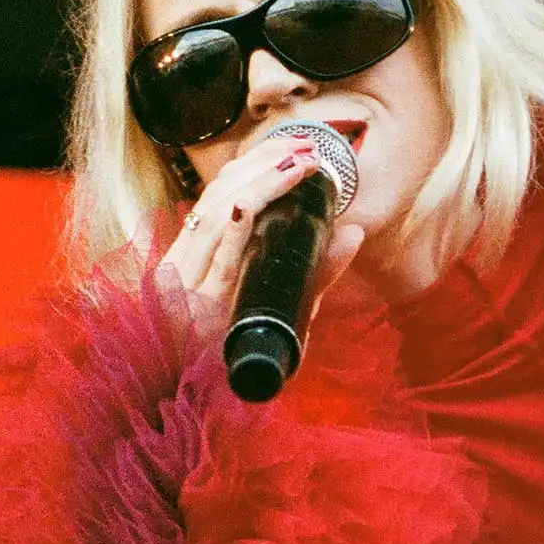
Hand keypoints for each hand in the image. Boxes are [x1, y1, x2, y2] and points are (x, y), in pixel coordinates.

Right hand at [155, 128, 366, 334]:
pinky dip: (231, 231)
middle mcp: (189, 261)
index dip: (258, 161)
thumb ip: (317, 271)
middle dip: (264, 164)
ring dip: (257, 187)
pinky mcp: (192, 306)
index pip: (224, 189)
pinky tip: (247, 208)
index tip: (296, 145)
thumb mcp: (286, 306)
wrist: (206, 398)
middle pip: (222, 193)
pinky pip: (213, 261)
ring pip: (216, 216)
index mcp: (202, 252)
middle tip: (307, 148)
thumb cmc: (240, 350)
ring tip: (295, 166)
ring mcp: (189, 282)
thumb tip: (355, 231)